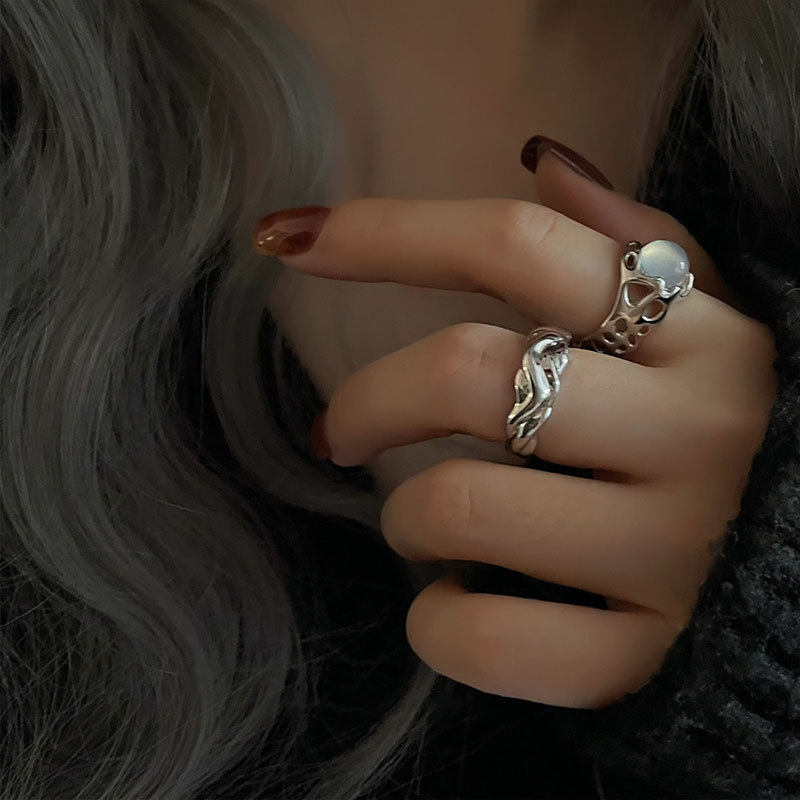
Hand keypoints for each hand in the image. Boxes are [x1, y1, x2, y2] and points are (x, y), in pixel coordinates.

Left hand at [257, 153, 776, 708]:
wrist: (791, 589)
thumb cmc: (722, 439)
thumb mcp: (703, 325)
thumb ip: (631, 243)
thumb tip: (540, 161)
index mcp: (697, 333)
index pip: (516, 245)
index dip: (382, 232)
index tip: (287, 239)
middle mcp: (693, 430)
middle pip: (468, 374)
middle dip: (368, 401)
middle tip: (336, 432)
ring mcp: (672, 551)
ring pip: (459, 507)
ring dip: (402, 519)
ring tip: (418, 526)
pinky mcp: (643, 656)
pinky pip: (487, 641)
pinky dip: (437, 624)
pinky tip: (454, 600)